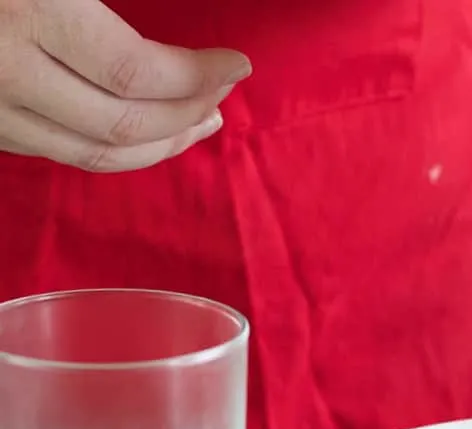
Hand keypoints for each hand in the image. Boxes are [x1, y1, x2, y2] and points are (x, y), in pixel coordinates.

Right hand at [0, 0, 251, 171]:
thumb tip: (171, 50)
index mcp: (26, 18)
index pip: (132, 72)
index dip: (194, 76)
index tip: (237, 65)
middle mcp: (7, 78)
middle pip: (122, 125)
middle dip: (186, 114)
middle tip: (222, 96)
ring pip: (95, 155)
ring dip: (160, 146)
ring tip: (201, 125)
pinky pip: (65, 154)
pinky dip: (119, 150)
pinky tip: (147, 136)